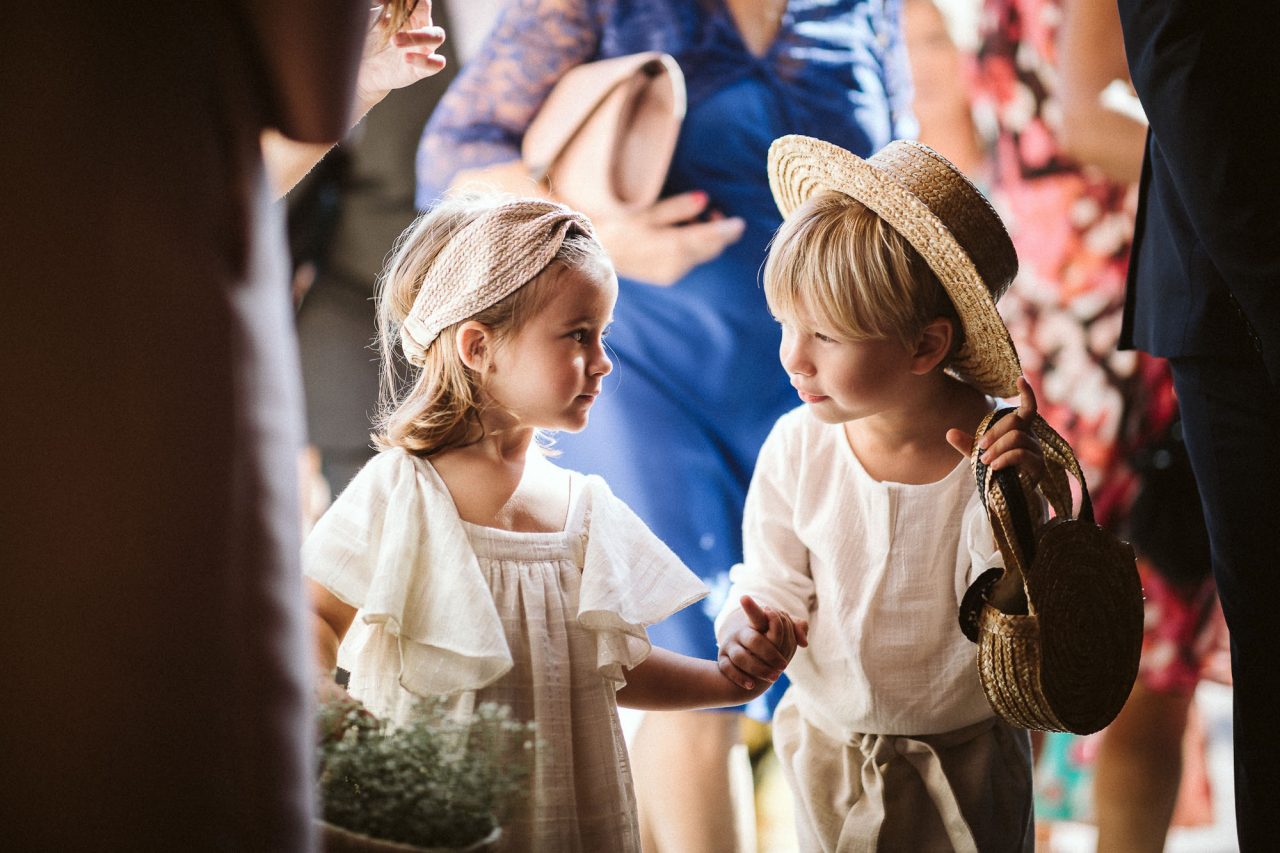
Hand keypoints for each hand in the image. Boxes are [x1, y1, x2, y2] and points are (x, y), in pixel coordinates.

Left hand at [356, 1, 446, 101]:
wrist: (362, 69)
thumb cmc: (367, 39)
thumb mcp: (369, 19)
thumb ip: (378, 6)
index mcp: (408, 12)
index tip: (389, 2)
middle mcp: (420, 27)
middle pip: (426, 11)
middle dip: (413, 8)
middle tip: (389, 17)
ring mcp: (423, 48)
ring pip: (437, 36)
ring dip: (419, 36)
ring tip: (394, 41)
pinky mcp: (421, 69)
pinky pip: (437, 63)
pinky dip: (425, 60)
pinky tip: (406, 58)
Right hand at [593, 191, 745, 285]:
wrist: (594, 256)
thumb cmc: (617, 228)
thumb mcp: (645, 213)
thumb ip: (676, 208)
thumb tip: (704, 199)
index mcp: (672, 246)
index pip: (711, 238)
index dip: (728, 229)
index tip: (739, 221)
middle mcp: (676, 264)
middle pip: (710, 248)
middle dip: (718, 232)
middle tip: (714, 211)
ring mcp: (672, 273)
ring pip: (701, 254)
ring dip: (704, 238)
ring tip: (693, 219)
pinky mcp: (667, 276)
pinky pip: (689, 259)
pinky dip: (692, 246)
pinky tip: (679, 233)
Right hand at [717, 595, 809, 691]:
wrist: (744, 647)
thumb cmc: (767, 636)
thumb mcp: (782, 627)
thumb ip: (795, 628)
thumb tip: (803, 642)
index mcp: (756, 622)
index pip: (756, 614)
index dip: (751, 607)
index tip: (745, 598)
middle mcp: (741, 633)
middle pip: (754, 640)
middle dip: (770, 654)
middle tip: (784, 666)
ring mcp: (730, 646)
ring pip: (740, 657)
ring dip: (758, 669)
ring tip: (774, 677)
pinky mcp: (723, 660)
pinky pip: (728, 669)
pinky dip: (739, 678)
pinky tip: (752, 685)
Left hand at [946, 376, 1045, 484]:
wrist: (1007, 495)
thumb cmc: (996, 470)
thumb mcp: (978, 455)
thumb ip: (966, 444)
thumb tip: (949, 433)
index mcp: (1020, 429)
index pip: (1029, 408)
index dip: (1027, 393)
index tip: (1021, 378)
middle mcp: (1031, 436)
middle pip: (1015, 422)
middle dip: (994, 433)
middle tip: (980, 447)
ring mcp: (1037, 450)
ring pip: (1017, 438)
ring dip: (997, 448)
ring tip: (985, 461)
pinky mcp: (1038, 465)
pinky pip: (1021, 454)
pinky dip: (1004, 458)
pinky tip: (994, 466)